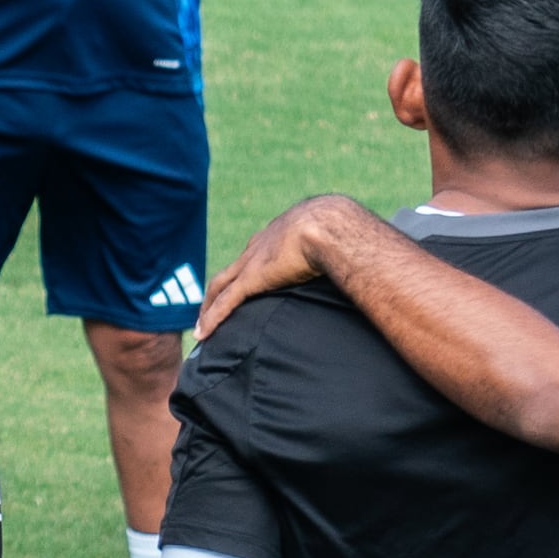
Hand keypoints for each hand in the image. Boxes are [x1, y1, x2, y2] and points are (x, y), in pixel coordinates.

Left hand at [191, 194, 369, 346]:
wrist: (331, 224)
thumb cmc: (341, 230)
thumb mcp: (334, 240)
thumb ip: (337, 255)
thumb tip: (357, 267)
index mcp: (279, 236)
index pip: (253, 256)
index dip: (244, 271)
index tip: (239, 285)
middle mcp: (259, 247)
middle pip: (230, 272)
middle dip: (218, 290)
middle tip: (209, 309)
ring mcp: (253, 263)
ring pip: (220, 287)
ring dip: (208, 308)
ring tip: (201, 327)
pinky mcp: (252, 278)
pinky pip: (225, 302)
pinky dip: (212, 318)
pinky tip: (202, 334)